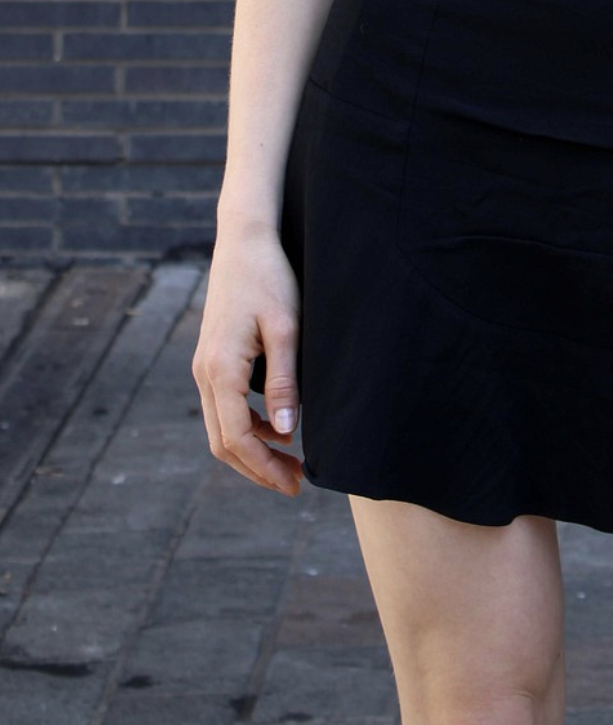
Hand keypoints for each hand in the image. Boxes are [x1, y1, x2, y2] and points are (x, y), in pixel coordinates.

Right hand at [191, 224, 302, 496]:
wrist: (244, 241)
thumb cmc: (270, 278)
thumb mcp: (286, 328)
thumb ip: (284, 382)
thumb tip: (287, 434)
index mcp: (220, 369)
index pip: (236, 438)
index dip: (264, 467)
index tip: (296, 483)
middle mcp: (204, 372)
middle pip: (222, 442)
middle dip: (257, 468)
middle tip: (295, 483)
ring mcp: (204, 366)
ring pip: (220, 427)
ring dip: (252, 449)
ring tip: (291, 462)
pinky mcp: (212, 358)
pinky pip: (224, 406)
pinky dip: (248, 426)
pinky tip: (279, 427)